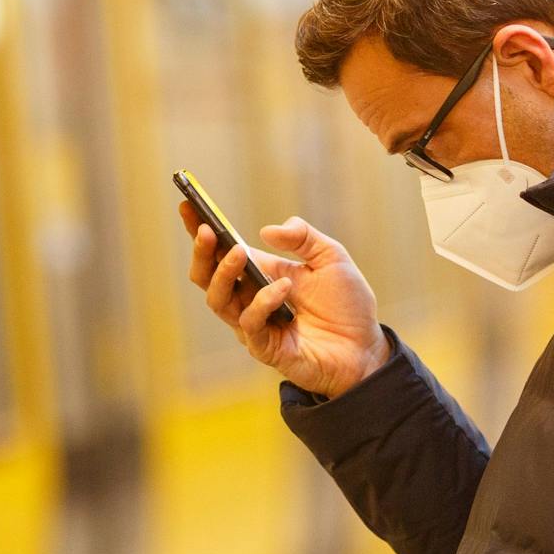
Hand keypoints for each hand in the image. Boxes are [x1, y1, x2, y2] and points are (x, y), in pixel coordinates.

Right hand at [182, 202, 389, 398]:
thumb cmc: (347, 305)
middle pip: (207, 277)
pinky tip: (284, 287)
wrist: (366, 348)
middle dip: (202, 252)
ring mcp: (254, 325)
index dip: (201, 231)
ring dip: (225, 273)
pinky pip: (251, 324)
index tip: (188, 205)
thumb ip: (304, 237)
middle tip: (206, 230)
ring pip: (218, 301)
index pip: (221, 252)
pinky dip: (263, 301)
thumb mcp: (331, 258)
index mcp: (260, 274)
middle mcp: (250, 299)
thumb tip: (267, 231)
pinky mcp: (265, 348)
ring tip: (238, 251)